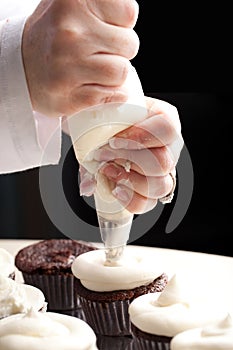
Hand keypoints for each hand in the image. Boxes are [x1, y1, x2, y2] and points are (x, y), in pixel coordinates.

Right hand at [22, 0, 138, 116]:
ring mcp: (67, 67)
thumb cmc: (54, 34)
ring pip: (122, 72)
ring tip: (96, 69)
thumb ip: (101, 3)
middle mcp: (68, 32)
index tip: (106, 27)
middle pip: (129, 44)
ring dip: (115, 74)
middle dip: (120, 50)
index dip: (122, 23)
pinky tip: (94, 85)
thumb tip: (128, 12)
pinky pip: (112, 95)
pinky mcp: (69, 97)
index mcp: (72, 2)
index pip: (129, 12)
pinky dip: (110, 93)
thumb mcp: (73, 4)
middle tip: (99, 51)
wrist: (22, 67)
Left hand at [80, 96, 183, 213]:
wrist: (89, 131)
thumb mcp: (96, 108)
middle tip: (102, 155)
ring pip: (161, 186)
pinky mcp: (149, 190)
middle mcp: (167, 146)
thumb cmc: (100, 118)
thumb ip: (92, 114)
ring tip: (106, 171)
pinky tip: (114, 188)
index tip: (113, 141)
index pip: (167, 128)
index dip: (142, 136)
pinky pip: (148, 203)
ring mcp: (161, 171)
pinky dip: (129, 199)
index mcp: (161, 118)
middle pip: (163, 162)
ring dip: (129, 182)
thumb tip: (96, 146)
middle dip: (127, 161)